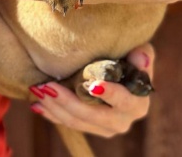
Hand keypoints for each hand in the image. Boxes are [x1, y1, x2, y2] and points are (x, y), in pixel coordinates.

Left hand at [30, 44, 154, 136]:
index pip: (123, 101)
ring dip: (55, 107)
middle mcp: (122, 121)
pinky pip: (69, 124)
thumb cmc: (133, 59)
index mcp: (138, 104)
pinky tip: (38, 104)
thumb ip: (143, 55)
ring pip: (77, 121)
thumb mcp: (141, 53)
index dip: (109, 93)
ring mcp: (106, 128)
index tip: (92, 85)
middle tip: (48, 86)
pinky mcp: (91, 128)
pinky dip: (53, 114)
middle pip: (92, 115)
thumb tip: (141, 58)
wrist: (126, 74)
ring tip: (38, 90)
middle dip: (68, 102)